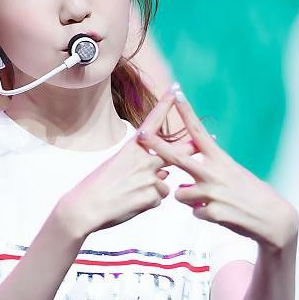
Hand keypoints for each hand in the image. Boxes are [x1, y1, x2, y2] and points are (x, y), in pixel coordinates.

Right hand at [56, 88, 196, 237]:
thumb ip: (143, 166)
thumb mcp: (117, 167)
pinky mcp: (152, 196)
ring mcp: (150, 177)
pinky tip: (131, 204)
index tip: (176, 91)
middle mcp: (144, 159)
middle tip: (213, 136)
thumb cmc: (96, 187)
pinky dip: (147, 203)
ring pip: (165, 182)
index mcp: (132, 148)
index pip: (152, 123)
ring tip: (130, 194)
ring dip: (153, 189)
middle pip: (176, 152)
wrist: (85, 208)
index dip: (165, 106)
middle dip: (192, 147)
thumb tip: (163, 173)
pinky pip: (158, 199)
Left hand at [136, 84, 298, 251]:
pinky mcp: (212, 212)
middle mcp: (214, 173)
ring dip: (189, 197)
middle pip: (178, 158)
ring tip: (209, 199)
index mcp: (221, 159)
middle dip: (158, 146)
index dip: (187, 113)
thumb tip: (186, 180)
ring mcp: (211, 193)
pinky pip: (194, 211)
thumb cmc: (251, 194)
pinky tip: (219, 213)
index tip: (176, 94)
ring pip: (179, 193)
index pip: (199, 133)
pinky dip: (202, 212)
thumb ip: (209, 171)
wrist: (271, 217)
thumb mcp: (233, 174)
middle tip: (141, 134)